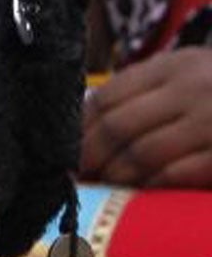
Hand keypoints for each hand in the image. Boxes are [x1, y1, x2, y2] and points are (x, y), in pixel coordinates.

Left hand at [82, 48, 211, 186]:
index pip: (106, 98)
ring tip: (104, 185)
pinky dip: (149, 185)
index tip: (62, 150)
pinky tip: (141, 190)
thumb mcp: (186, 76)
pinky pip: (174, 174)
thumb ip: (141, 94)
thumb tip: (82, 131)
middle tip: (76, 176)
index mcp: (174, 66)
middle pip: (117, 127)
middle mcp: (193, 89)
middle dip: (88, 157)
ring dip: (114, 175)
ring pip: (141, 154)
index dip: (78, 130)